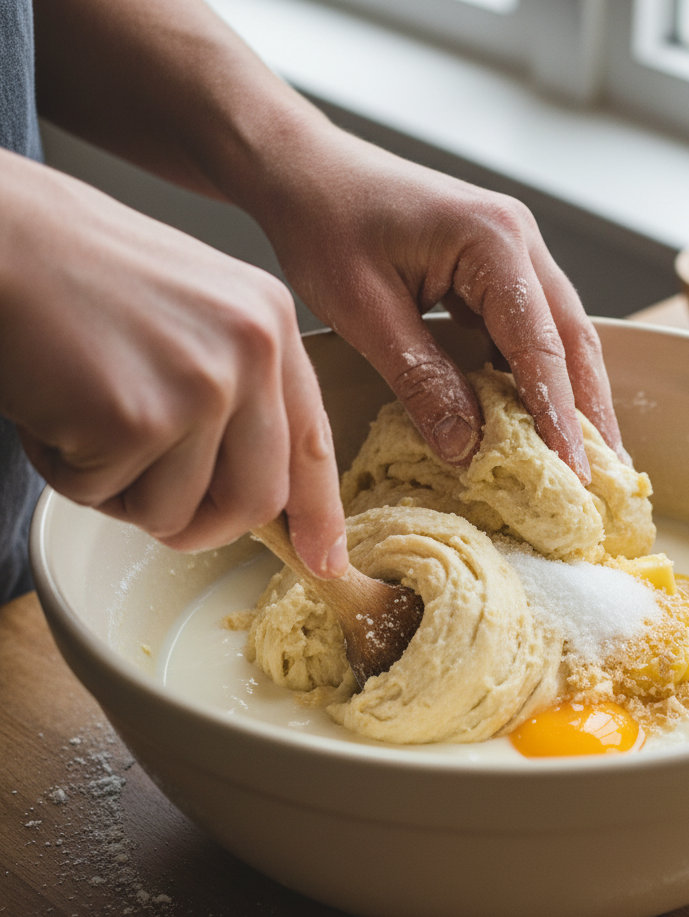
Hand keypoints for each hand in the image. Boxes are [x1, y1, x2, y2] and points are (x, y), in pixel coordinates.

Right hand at [0, 150, 347, 576]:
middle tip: (147, 500)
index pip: (313, 440)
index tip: (326, 560)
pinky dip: (67, 472)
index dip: (319, 512)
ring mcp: (199, 386)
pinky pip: (105, 496)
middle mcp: (251, 352)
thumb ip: (237, 389)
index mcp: (271, 322)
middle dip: (200, 523)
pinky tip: (51, 407)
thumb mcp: (192, 312)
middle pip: (256, 501)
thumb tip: (261, 492)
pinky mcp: (134, 418)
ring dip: (118, 489)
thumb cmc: (77, 271)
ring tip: (82, 416)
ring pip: (175, 512)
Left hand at [246, 127, 626, 480]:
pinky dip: (540, 375)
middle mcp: (520, 240)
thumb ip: (422, 380)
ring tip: (587, 456)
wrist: (305, 169)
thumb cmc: (325, 224)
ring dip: (573, 395)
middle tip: (607, 477)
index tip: (574, 474)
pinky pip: (531, 327)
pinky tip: (543, 416)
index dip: (560, 417)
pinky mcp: (497, 265)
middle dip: (590, 411)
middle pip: (573, 338)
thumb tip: (467, 448)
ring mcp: (514, 249)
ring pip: (560, 334)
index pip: (541, 346)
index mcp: (493, 242)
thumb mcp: (366, 311)